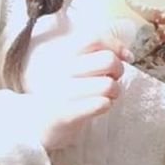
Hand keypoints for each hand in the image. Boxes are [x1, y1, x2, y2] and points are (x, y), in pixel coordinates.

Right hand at [25, 34, 132, 152]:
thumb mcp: (79, 68)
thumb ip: (101, 53)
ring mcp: (61, 92)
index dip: (116, 45)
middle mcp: (62, 70)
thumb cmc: (66, 93)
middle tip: (111, 80)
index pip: (95, 38)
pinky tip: (100, 106)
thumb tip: (128, 55)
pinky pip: (99, 104)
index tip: (126, 57)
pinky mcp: (64, 114)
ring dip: (114, 92)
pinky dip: (106, 104)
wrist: (36, 126)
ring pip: (108, 85)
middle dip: (119, 71)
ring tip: (105, 97)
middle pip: (108, 60)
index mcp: (65, 55)